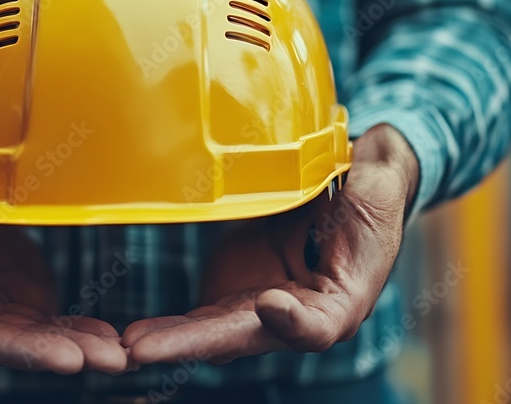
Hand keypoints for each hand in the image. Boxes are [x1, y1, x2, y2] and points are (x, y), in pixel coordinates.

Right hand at [0, 124, 127, 373]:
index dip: (20, 348)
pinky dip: (76, 329)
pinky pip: (44, 319)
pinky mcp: (7, 296)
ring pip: (34, 335)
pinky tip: (112, 337)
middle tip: (113, 360)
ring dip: (77, 346)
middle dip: (61, 352)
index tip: (66, 359)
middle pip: (13, 342)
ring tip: (121, 354)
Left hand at [123, 124, 418, 364]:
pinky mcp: (232, 294)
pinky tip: (130, 336)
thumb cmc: (368, 196)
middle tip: (147, 349)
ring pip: (213, 332)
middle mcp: (295, 317)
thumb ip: (375, 186)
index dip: (294, 321)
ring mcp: (258, 309)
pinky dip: (166, 327)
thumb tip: (371, 160)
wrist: (342, 199)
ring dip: (171, 340)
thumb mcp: (380, 189)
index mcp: (339, 303)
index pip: (317, 325)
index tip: (270, 302)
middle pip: (246, 336)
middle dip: (196, 343)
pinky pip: (196, 317)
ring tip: (130, 345)